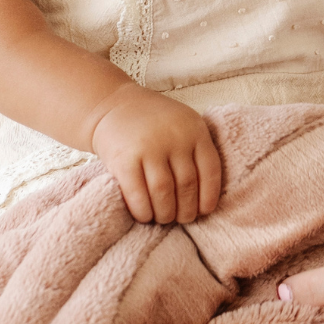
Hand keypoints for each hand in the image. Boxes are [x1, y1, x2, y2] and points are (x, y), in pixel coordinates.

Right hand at [90, 84, 223, 225]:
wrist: (112, 105)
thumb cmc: (153, 122)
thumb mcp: (182, 124)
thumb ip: (195, 150)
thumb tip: (205, 197)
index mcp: (194, 130)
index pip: (210, 171)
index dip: (209, 196)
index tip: (204, 211)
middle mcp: (174, 138)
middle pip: (187, 186)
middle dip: (186, 210)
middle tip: (181, 218)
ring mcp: (149, 148)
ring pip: (164, 193)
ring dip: (165, 214)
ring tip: (163, 218)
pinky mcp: (124, 160)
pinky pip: (138, 195)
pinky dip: (143, 211)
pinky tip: (144, 215)